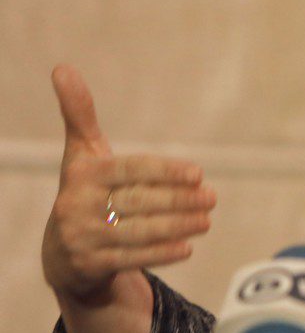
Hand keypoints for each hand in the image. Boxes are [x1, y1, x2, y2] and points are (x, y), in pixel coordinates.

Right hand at [41, 64, 216, 302]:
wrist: (63, 255)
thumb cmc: (85, 193)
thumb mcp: (82, 155)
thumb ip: (79, 114)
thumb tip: (62, 66)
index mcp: (82, 175)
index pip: (130, 170)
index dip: (165, 172)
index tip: (199, 173)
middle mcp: (77, 206)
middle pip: (138, 202)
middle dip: (179, 200)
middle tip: (212, 197)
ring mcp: (82, 238)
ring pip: (138, 231)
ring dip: (177, 226)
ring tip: (207, 220)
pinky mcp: (90, 266)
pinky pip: (131, 259)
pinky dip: (162, 253)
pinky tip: (188, 247)